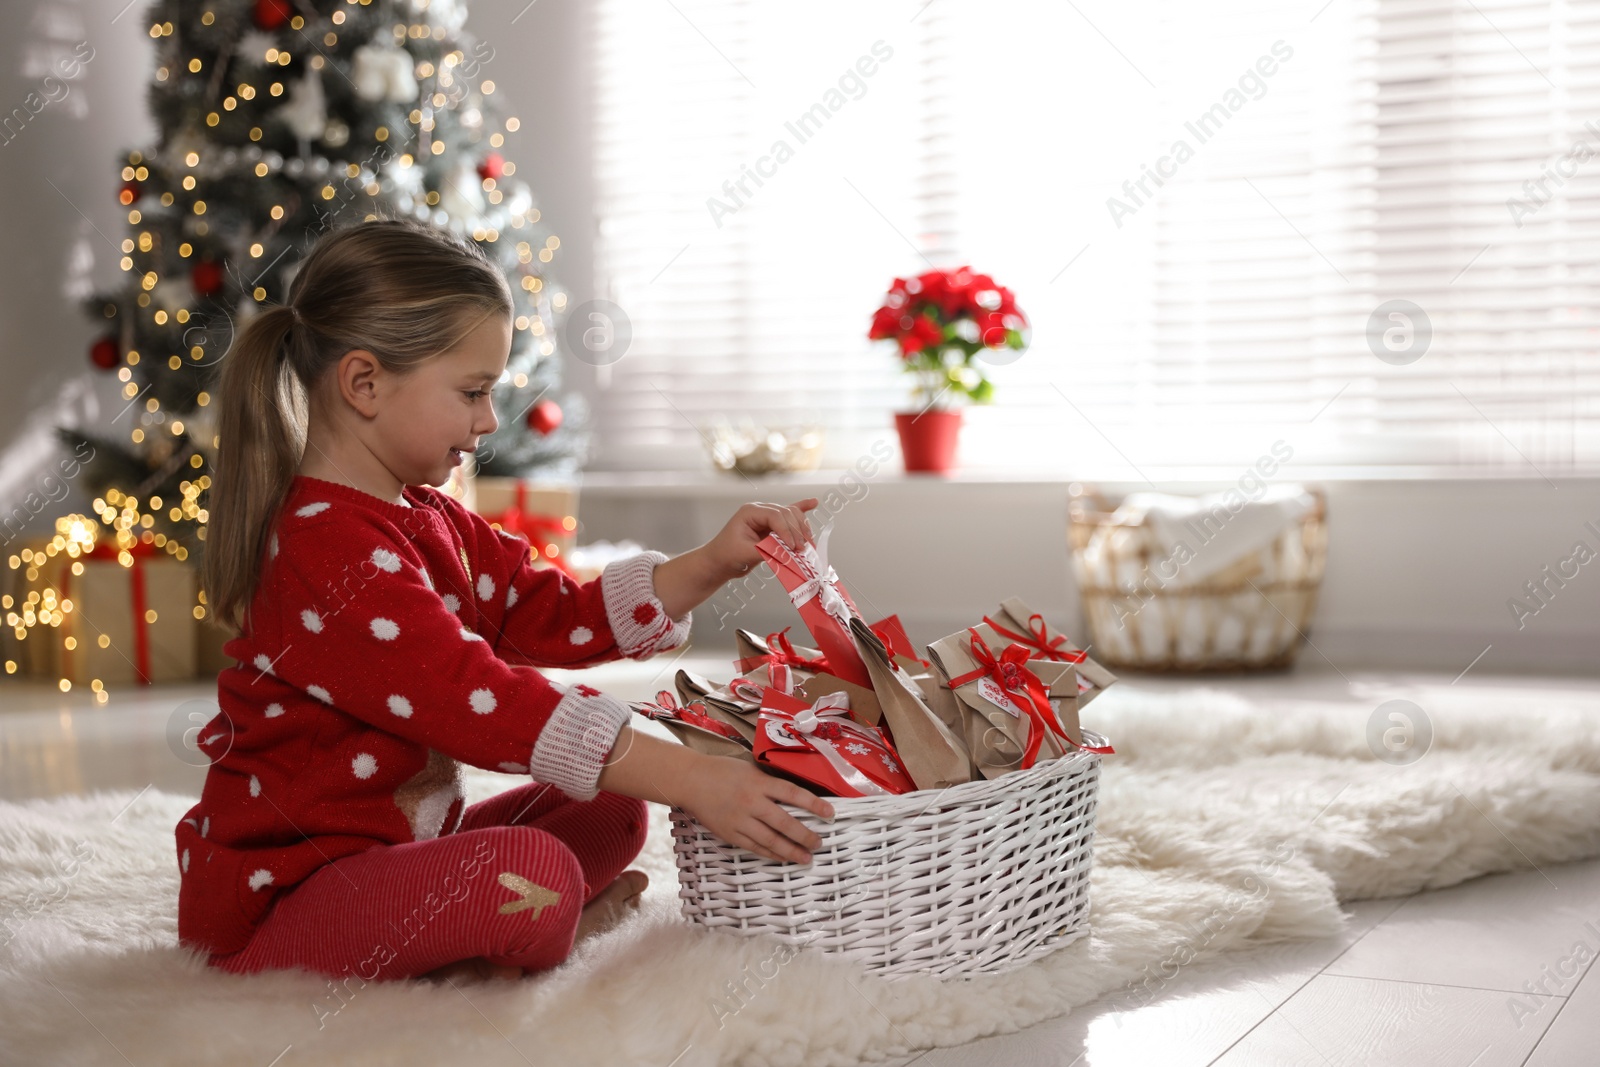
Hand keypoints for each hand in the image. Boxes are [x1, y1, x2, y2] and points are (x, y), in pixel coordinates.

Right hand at [678, 756, 835, 863]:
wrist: (691, 781)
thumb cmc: (722, 771)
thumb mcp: (750, 769)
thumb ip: (769, 783)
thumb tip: (794, 797)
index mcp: (759, 782)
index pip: (793, 794)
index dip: (814, 805)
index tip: (829, 814)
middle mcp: (752, 802)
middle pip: (785, 822)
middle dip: (805, 835)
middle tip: (818, 843)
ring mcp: (740, 820)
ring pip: (771, 840)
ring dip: (791, 850)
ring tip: (805, 857)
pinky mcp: (730, 833)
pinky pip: (754, 846)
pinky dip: (770, 853)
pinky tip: (782, 857)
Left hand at [706, 498, 818, 581]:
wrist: (719, 562)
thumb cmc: (726, 555)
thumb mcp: (746, 553)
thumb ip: (767, 550)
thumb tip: (788, 551)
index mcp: (750, 512)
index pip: (775, 515)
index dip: (786, 530)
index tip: (793, 547)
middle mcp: (760, 510)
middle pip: (786, 513)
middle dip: (796, 531)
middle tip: (802, 550)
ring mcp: (767, 516)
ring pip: (791, 515)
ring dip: (802, 528)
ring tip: (808, 544)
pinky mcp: (772, 526)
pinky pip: (790, 514)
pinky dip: (802, 508)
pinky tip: (814, 502)